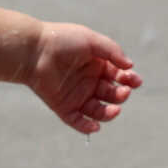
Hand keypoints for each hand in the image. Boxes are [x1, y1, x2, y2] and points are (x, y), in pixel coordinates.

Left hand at [26, 21, 140, 134]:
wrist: (34, 50)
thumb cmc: (62, 41)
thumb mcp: (91, 41)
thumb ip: (112, 51)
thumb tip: (130, 65)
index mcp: (97, 65)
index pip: (119, 76)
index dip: (129, 80)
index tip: (134, 81)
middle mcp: (89, 81)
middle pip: (112, 94)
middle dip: (121, 95)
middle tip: (124, 91)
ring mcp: (77, 95)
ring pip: (98, 111)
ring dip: (109, 113)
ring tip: (115, 110)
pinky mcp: (63, 107)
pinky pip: (78, 121)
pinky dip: (87, 127)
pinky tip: (95, 126)